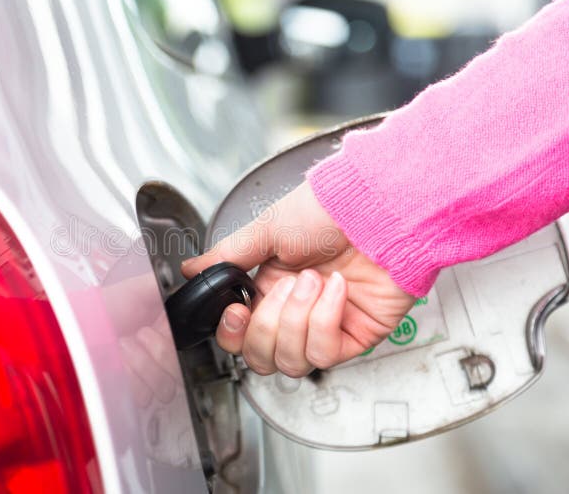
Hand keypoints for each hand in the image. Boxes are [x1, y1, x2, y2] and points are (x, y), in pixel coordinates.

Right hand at [181, 181, 414, 376]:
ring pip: (292, 361)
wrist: (378, 208)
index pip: (240, 335)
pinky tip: (336, 288)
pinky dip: (325, 319)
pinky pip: (325, 353)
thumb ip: (225, 256)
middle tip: (284, 287)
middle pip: (262, 357)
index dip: (233, 333)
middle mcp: (295, 310)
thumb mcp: (266, 229)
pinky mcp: (356, 335)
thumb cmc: (327, 210)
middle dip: (267, 325)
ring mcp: (326, 325)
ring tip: (314, 282)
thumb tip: (191, 268)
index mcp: (269, 286)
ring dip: (297, 319)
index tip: (237, 311)